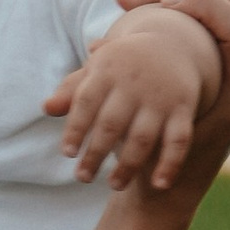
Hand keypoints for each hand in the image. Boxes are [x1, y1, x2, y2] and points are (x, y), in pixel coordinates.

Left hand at [45, 6, 222, 191]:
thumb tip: (47, 109)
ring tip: (113, 184)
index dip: (75, 129)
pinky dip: (171, 163)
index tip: (67, 153)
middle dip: (95, 153)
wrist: (172, 44)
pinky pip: (179, 140)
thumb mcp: (97, 69)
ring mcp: (160, 98)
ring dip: (128, 165)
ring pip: (143, 137)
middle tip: (82, 177)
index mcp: (107, 72)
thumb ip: (72, 90)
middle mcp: (133, 85)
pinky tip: (160, 185)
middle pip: (111, 124)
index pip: (86, 102)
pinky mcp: (183, 109)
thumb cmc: (122, 64)